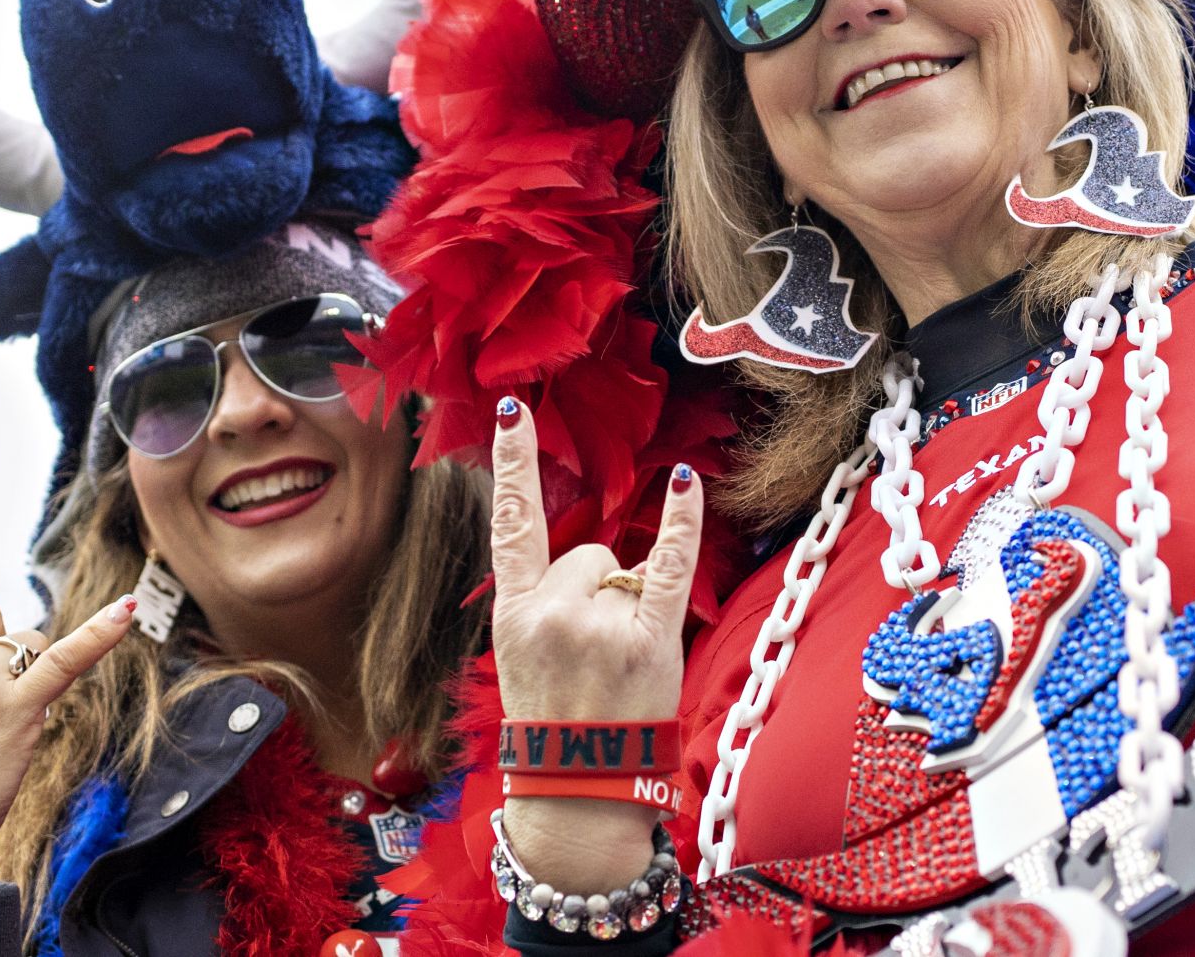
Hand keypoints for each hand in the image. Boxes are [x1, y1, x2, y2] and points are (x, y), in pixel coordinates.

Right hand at [487, 399, 701, 892]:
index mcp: (512, 610)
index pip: (510, 521)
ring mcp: (600, 623)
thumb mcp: (518, 652)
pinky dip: (682, 523)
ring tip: (615, 662)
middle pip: (586, 551)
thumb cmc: (553, 717)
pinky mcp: (648, 636)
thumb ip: (540, 598)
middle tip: (590, 652)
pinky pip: (670, 563)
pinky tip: (683, 482)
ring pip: (622, 568)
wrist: (579, 784)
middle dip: (595, 590)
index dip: (510, 463)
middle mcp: (552, 610)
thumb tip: (584, 555)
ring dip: (626, 603)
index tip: (514, 412)